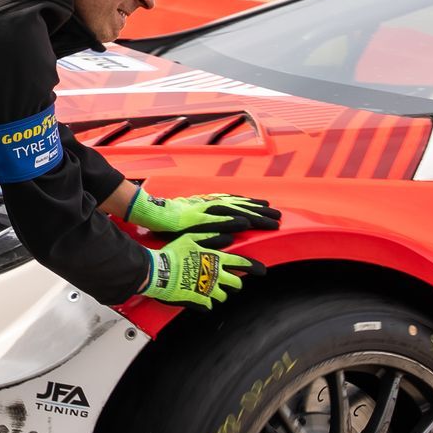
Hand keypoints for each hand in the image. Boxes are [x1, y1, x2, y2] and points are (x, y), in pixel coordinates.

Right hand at [127, 188, 279, 233]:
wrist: (154, 217)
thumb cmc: (171, 221)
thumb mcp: (194, 220)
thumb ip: (208, 223)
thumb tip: (221, 229)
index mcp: (210, 206)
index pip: (236, 204)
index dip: (253, 205)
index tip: (268, 207)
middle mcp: (210, 206)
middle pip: (240, 207)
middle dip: (260, 211)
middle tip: (278, 216)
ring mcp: (205, 212)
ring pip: (234, 212)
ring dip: (253, 216)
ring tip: (270, 222)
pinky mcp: (197, 220)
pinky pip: (217, 221)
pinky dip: (231, 221)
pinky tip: (244, 224)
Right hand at [140, 234, 263, 309]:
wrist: (159, 271)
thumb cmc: (174, 253)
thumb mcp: (191, 238)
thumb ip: (210, 237)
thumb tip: (228, 236)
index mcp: (216, 259)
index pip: (241, 263)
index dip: (254, 267)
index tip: (262, 270)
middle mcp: (216, 275)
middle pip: (236, 283)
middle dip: (235, 283)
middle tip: (230, 283)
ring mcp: (208, 289)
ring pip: (224, 296)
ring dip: (220, 293)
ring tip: (211, 290)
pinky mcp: (199, 300)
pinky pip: (209, 305)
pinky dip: (206, 303)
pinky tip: (200, 300)